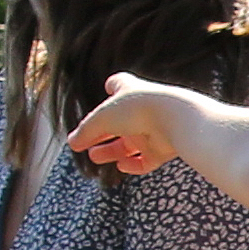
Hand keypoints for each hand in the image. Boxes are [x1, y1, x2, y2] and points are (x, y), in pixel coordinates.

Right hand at [63, 73, 202, 175]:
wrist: (175, 120)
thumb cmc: (138, 109)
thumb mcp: (103, 118)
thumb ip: (86, 131)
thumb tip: (72, 143)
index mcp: (129, 91)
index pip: (120, 84)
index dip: (113, 86)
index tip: (108, 87)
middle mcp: (142, 109)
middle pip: (118, 123)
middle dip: (101, 133)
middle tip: (85, 144)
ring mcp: (153, 129)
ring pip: (130, 143)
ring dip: (112, 150)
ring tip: (95, 156)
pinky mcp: (163, 149)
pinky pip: (146, 160)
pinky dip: (133, 164)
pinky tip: (122, 165)